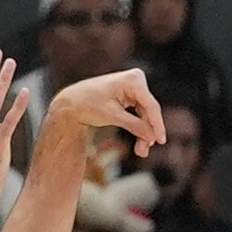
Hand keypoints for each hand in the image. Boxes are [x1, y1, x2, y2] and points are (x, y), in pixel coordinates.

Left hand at [49, 68, 169, 156]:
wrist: (71, 102)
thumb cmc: (88, 104)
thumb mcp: (112, 116)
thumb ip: (135, 126)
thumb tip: (153, 137)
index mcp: (133, 80)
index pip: (150, 105)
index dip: (157, 125)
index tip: (161, 140)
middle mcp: (136, 80)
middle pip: (148, 111)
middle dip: (147, 132)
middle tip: (143, 151)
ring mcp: (134, 88)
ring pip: (145, 115)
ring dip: (143, 133)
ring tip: (141, 151)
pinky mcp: (130, 96)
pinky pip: (139, 114)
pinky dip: (138, 127)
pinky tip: (140, 142)